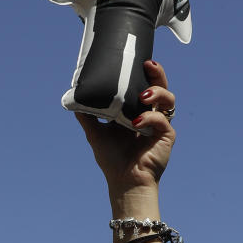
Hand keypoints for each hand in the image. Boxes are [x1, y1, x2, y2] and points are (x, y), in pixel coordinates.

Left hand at [75, 60, 175, 200]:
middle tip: (148, 65)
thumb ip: (87, 116)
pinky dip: (149, 117)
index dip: (145, 72)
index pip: (145, 85)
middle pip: (161, 87)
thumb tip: (73, 99)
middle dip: (157, 74)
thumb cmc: (112, 159)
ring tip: (142, 95)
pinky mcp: (167, 135)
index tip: (139, 60)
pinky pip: (162, 120)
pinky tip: (136, 122)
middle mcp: (151, 114)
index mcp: (138, 110)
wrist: (124, 182)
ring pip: (169, 99)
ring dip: (158, 92)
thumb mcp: (96, 133)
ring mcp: (160, 124)